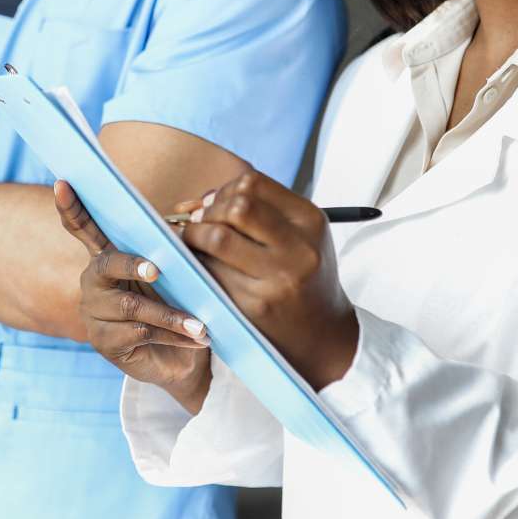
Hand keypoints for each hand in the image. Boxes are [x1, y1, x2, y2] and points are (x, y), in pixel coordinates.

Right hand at [55, 180, 213, 412]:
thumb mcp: (181, 273)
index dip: (71, 207)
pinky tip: (196, 338)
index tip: (62, 183)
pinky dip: (171, 335)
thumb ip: (179, 244)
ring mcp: (94, 313)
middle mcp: (93, 281)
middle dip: (132, 265)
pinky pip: (139, 333)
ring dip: (169, 315)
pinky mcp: (103, 343)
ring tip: (200, 324)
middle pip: (107, 265)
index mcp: (107, 257)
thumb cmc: (178, 305)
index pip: (84, 228)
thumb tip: (191, 213)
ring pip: (130, 306)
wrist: (183, 358)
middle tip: (156, 271)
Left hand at [181, 171, 359, 389]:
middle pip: (236, 206)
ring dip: (194, 235)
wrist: (324, 335)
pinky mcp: (256, 304)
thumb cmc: (301, 278)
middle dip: (208, 211)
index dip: (223, 191)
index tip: (213, 206)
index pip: (253, 183)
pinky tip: (200, 265)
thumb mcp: (296, 237)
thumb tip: (193, 202)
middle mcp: (299, 247)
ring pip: (218, 236)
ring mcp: (278, 277)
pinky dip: (196, 262)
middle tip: (201, 225)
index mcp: (310, 220)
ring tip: (195, 243)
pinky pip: (212, 271)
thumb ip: (254, 212)